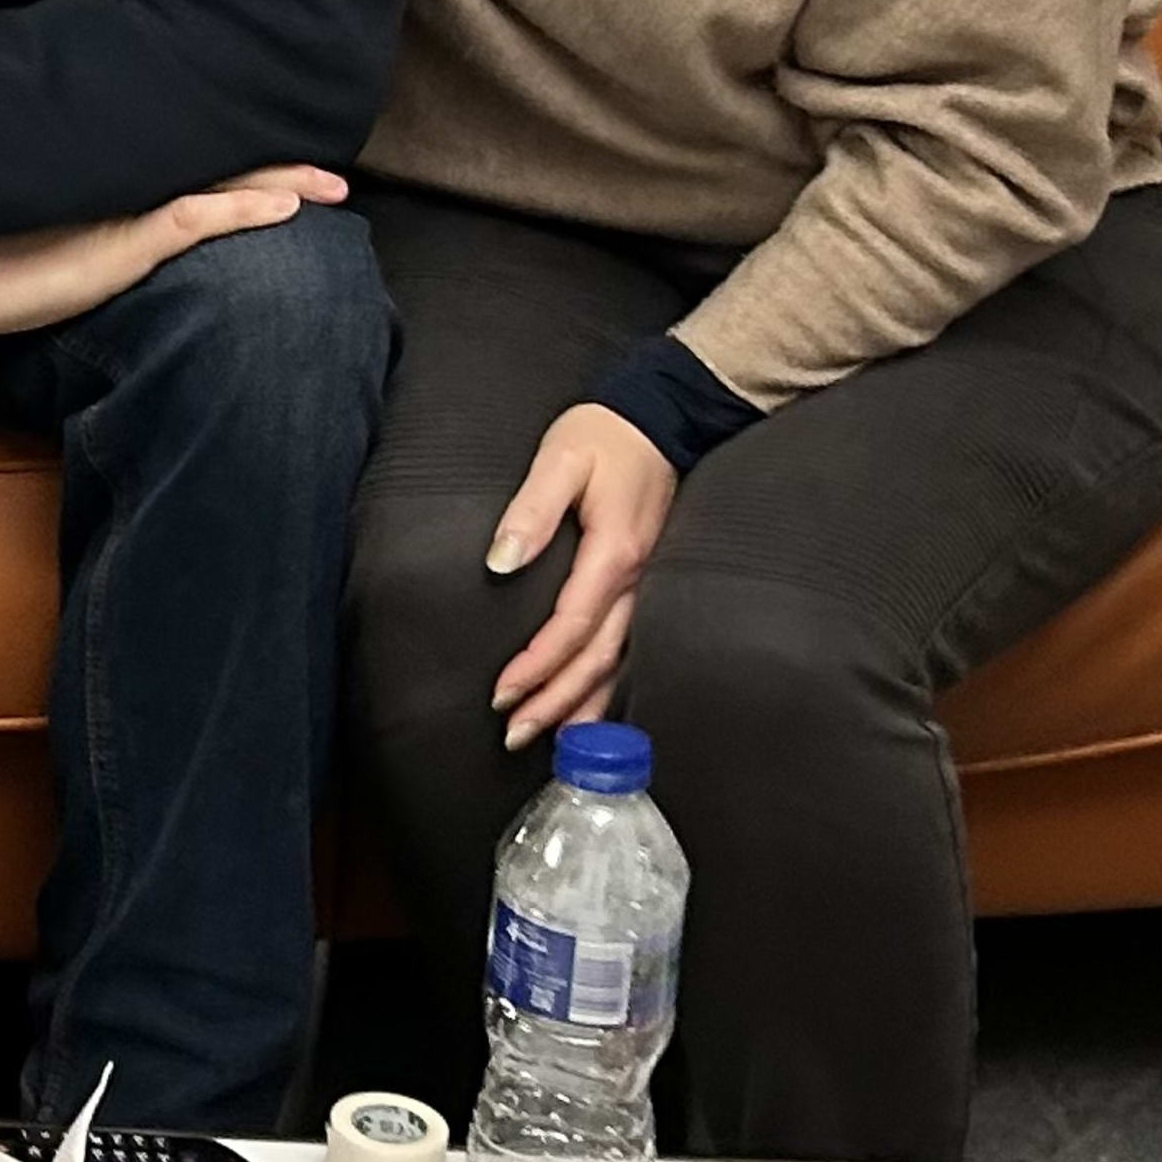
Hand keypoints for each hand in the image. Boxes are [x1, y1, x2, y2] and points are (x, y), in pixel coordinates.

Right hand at [0, 166, 345, 334]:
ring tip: (331, 185)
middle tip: (336, 175)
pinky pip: (193, 220)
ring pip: (217, 188)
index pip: (187, 174)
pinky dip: (242, 210)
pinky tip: (285, 208)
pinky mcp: (117, 244)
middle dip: (277, 169)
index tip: (287, 169)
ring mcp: (122, 217)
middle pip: (214, 171)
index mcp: (106, 197)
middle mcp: (121, 196)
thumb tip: (85, 234)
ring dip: (280, 186)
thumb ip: (69, 235)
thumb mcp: (30, 249)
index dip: (240, 167)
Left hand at [485, 402, 676, 748]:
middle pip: (597, 659)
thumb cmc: (604, 435)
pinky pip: (631, 646)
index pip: (571, 627)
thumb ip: (529, 511)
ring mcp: (648, 584)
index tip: (501, 694)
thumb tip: (500, 563)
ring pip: (620, 662)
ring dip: (584, 704)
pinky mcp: (647, 582)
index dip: (536, 667)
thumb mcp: (559, 459)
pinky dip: (610, 683)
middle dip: (556, 703)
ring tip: (554, 744)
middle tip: (515, 736)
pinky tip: (594, 707)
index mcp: (613, 554)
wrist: (661, 417)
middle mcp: (636, 580)